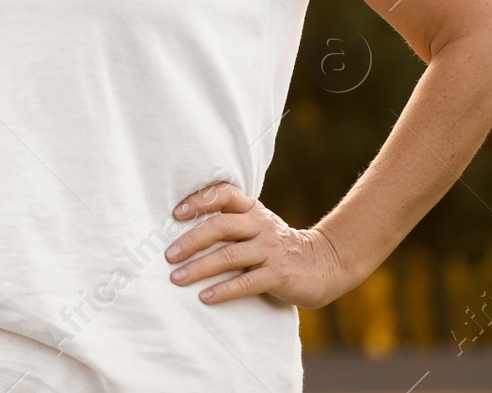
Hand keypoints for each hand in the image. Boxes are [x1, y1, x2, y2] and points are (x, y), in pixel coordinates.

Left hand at [165, 181, 356, 307]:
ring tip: (177, 278)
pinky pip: (247, 283)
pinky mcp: (278, 275)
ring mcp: (270, 250)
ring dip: (200, 268)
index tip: (176, 214)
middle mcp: (260, 225)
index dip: (200, 201)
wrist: (323, 263)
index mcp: (251, 209)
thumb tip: (179, 228)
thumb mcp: (255, 224)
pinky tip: (205, 297)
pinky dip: (224, 290)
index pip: (224, 194)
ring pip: (229, 256)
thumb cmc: (274, 244)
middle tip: (169, 255)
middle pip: (221, 227)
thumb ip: (228, 221)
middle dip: (191, 241)